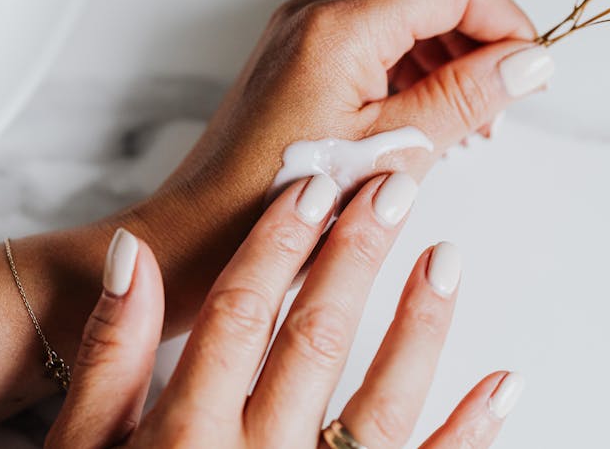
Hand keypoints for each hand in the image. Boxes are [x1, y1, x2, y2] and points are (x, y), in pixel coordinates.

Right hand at [48, 174, 524, 448]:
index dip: (279, 243)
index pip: (242, 313)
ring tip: (445, 259)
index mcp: (186, 434)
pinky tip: (501, 385)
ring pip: (380, 407)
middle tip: (391, 189)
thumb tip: (131, 257)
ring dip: (417, 329)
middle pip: (316, 340)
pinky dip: (467, 433)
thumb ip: (109, 357)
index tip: (314, 185)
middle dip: (355, 256)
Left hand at [123, 0, 551, 331]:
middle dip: (478, 38)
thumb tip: (529, 61)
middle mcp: (317, 14)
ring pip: (403, 14)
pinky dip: (412, 69)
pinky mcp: (299, 57)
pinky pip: (374, 40)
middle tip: (502, 103)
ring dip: (448, 56)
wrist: (201, 234)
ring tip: (469, 122)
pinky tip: (428, 118)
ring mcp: (303, 32)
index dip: (504, 19)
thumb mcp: (393, 152)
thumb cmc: (282, 205)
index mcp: (340, 26)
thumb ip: (465, 97)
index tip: (530, 70)